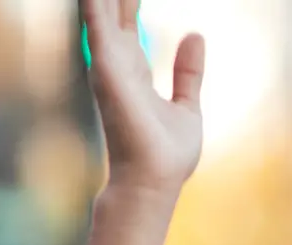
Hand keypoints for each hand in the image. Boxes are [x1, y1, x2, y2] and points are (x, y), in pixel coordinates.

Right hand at [83, 0, 203, 195]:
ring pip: (101, 7)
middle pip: (113, 6)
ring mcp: (108, 63)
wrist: (154, 181)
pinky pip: (96, 20)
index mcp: (133, 67)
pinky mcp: (105, 67)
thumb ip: (187, 72)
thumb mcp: (187, 106)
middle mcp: (115, 61)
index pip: (130, 17)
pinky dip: (95, 2)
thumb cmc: (167, 154)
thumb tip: (195, 35)